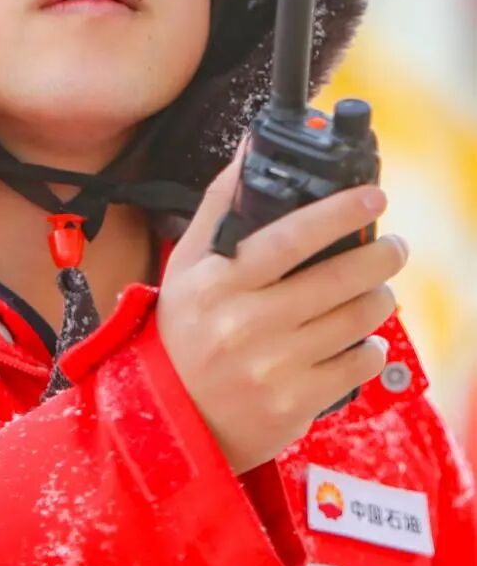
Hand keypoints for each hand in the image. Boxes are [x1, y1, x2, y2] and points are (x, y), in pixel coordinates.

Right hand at [156, 144, 406, 474]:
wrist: (174, 418)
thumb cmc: (185, 332)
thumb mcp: (188, 266)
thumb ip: (220, 206)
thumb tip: (249, 147)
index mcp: (219, 282)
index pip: (290, 237)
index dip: (338, 213)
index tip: (372, 196)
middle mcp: (245, 322)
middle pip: (337, 278)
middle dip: (379, 256)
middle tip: (391, 246)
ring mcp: (273, 366)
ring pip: (356, 319)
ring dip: (378, 297)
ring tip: (375, 289)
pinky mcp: (296, 402)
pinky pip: (358, 363)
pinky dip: (368, 345)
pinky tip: (358, 337)